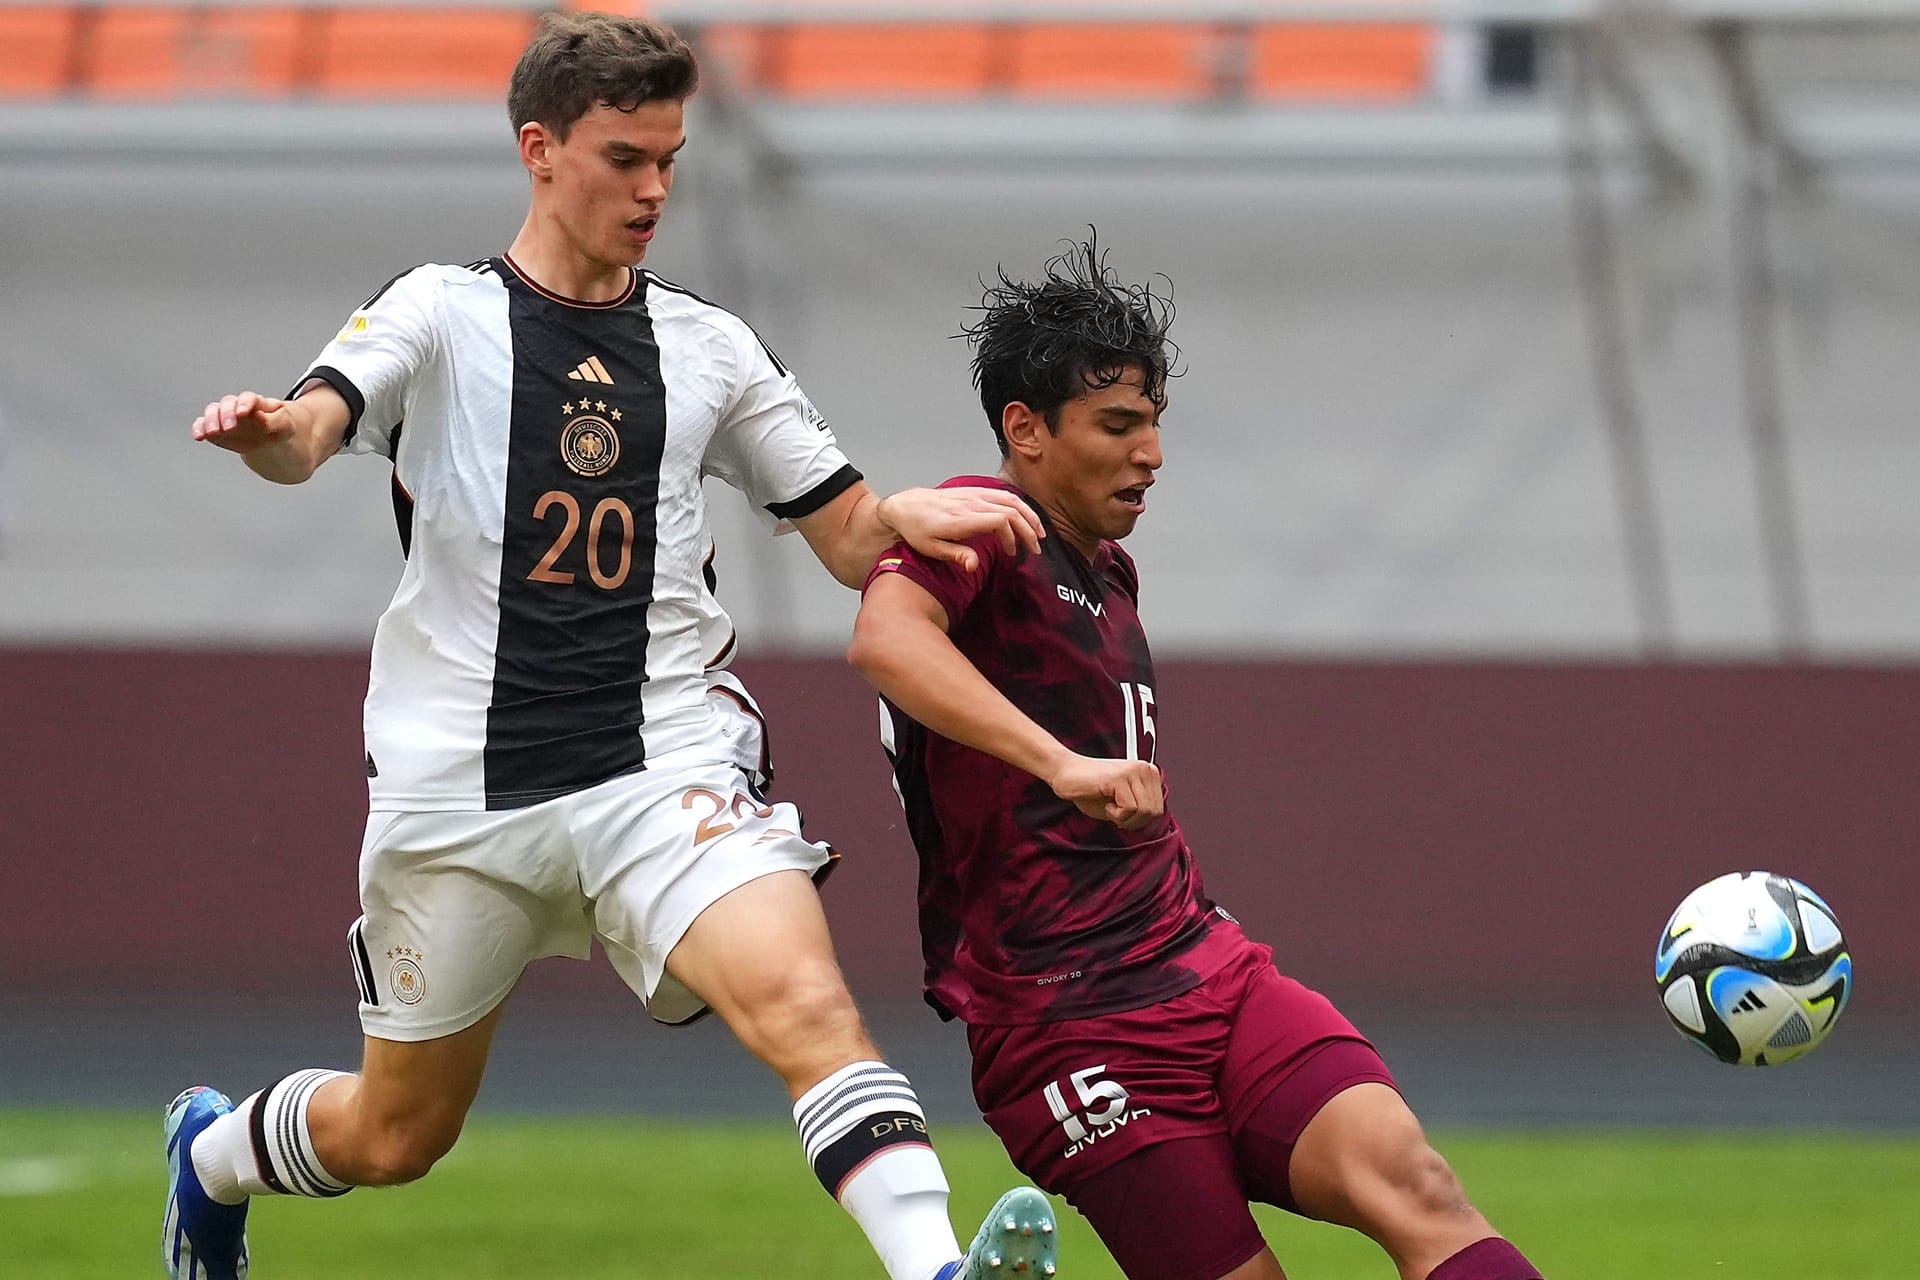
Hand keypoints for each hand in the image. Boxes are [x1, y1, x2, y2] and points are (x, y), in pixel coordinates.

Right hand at [192, 391, 294, 453]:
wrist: (270, 439)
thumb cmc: (279, 428)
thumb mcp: (284, 426)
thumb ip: (274, 421)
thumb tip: (260, 417)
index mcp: (257, 402)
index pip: (248, 398)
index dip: (244, 404)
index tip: (242, 414)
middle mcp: (237, 405)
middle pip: (228, 403)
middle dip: (226, 414)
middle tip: (229, 428)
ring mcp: (225, 415)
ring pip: (213, 411)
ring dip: (210, 421)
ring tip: (212, 433)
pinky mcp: (216, 426)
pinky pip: (203, 424)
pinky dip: (199, 428)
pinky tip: (199, 436)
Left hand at [877, 487, 1043, 572]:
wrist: (905, 506)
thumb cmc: (917, 530)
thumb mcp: (931, 548)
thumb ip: (956, 555)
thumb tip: (975, 565)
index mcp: (962, 518)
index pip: (1000, 520)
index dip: (1013, 536)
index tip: (1012, 553)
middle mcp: (971, 503)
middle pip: (1011, 509)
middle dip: (1028, 529)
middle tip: (1036, 548)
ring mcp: (974, 494)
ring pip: (1010, 499)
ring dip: (1028, 515)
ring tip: (1039, 532)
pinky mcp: (974, 491)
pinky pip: (1002, 493)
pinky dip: (1018, 505)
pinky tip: (1024, 516)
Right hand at [1046, 753, 1164, 830]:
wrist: (1064, 773)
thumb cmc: (1091, 790)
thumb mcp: (1122, 802)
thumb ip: (1140, 809)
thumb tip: (1151, 822)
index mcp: (1149, 772)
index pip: (1158, 810)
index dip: (1138, 820)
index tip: (1121, 812)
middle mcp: (1144, 768)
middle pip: (1154, 812)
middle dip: (1133, 821)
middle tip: (1114, 812)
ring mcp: (1133, 771)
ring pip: (1144, 812)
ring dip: (1123, 818)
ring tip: (1109, 806)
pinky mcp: (1119, 778)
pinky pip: (1129, 809)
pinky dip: (1115, 814)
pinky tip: (1105, 802)